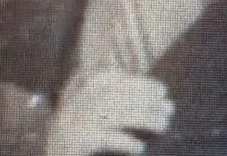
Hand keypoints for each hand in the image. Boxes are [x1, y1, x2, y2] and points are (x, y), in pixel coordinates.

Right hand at [46, 70, 173, 155]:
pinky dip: (125, 142)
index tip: (161, 90)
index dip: (137, 82)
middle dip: (145, 99)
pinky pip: (106, 138)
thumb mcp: (87, 108)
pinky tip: (140, 148)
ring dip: (143, 118)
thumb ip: (107, 94)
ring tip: (163, 125)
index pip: (109, 78)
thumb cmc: (75, 136)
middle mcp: (71, 103)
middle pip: (114, 93)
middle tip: (169, 108)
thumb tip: (149, 92)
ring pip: (114, 114)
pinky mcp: (76, 142)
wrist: (57, 155)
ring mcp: (72, 122)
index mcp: (74, 90)